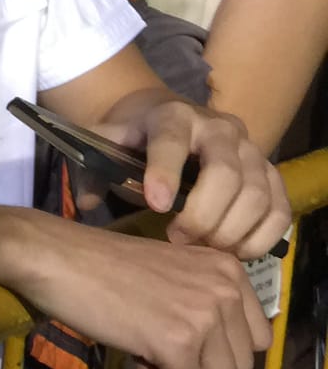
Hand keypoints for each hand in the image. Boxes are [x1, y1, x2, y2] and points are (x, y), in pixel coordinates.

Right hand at [13, 217, 270, 368]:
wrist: (57, 258)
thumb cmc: (104, 263)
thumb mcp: (176, 272)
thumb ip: (206, 300)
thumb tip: (221, 353)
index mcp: (230, 270)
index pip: (258, 338)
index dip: (218, 346)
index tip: (178, 330)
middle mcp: (227, 291)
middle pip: (241, 365)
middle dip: (201, 365)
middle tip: (158, 341)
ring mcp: (205, 318)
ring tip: (148, 348)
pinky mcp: (178, 343)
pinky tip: (134, 353)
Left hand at [102, 98, 289, 256]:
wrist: (167, 118)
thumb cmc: (134, 138)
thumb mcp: (107, 142)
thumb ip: (94, 168)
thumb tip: (87, 202)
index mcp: (172, 115)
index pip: (171, 141)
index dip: (164, 172)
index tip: (156, 205)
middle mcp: (218, 127)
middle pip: (225, 173)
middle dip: (203, 214)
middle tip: (178, 240)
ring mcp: (251, 150)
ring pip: (258, 194)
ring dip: (232, 231)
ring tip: (204, 250)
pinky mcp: (272, 174)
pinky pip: (280, 209)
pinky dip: (262, 236)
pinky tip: (236, 252)